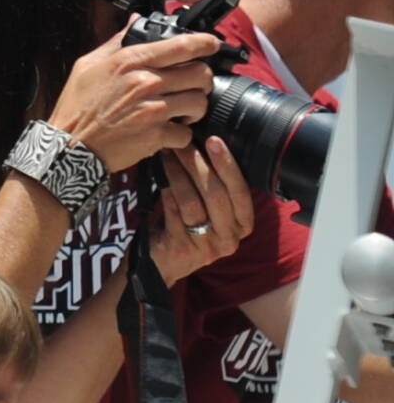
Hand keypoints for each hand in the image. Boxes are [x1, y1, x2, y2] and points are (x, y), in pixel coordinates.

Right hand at [45, 24, 218, 172]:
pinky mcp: (156, 136)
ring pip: (200, 102)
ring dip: (195, 107)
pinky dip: (180, 135)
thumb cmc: (77, 106)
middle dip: (202, 80)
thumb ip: (116, 42)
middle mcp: (145, 82)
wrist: (69, 146)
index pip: (181, 45)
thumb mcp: (88, 66)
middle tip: (193, 86)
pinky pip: (187, 133)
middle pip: (200, 73)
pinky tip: (168, 132)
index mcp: (129, 61)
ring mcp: (153, 110)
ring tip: (182, 111)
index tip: (211, 45)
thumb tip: (136, 21)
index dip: (205, 43)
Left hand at [149, 138, 254, 283]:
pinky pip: (173, 210)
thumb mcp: (211, 211)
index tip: (214, 140)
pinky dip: (166, 188)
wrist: (163, 262)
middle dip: (199, 164)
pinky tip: (158, 172)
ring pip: (192, 201)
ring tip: (168, 153)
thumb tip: (206, 144)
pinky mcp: (181, 247)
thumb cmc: (188, 227)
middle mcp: (230, 237)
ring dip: (178, 172)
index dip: (228, 165)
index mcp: (243, 225)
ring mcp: (206, 245)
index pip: (241, 192)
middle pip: (216, 194)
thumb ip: (216, 187)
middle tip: (183, 142)